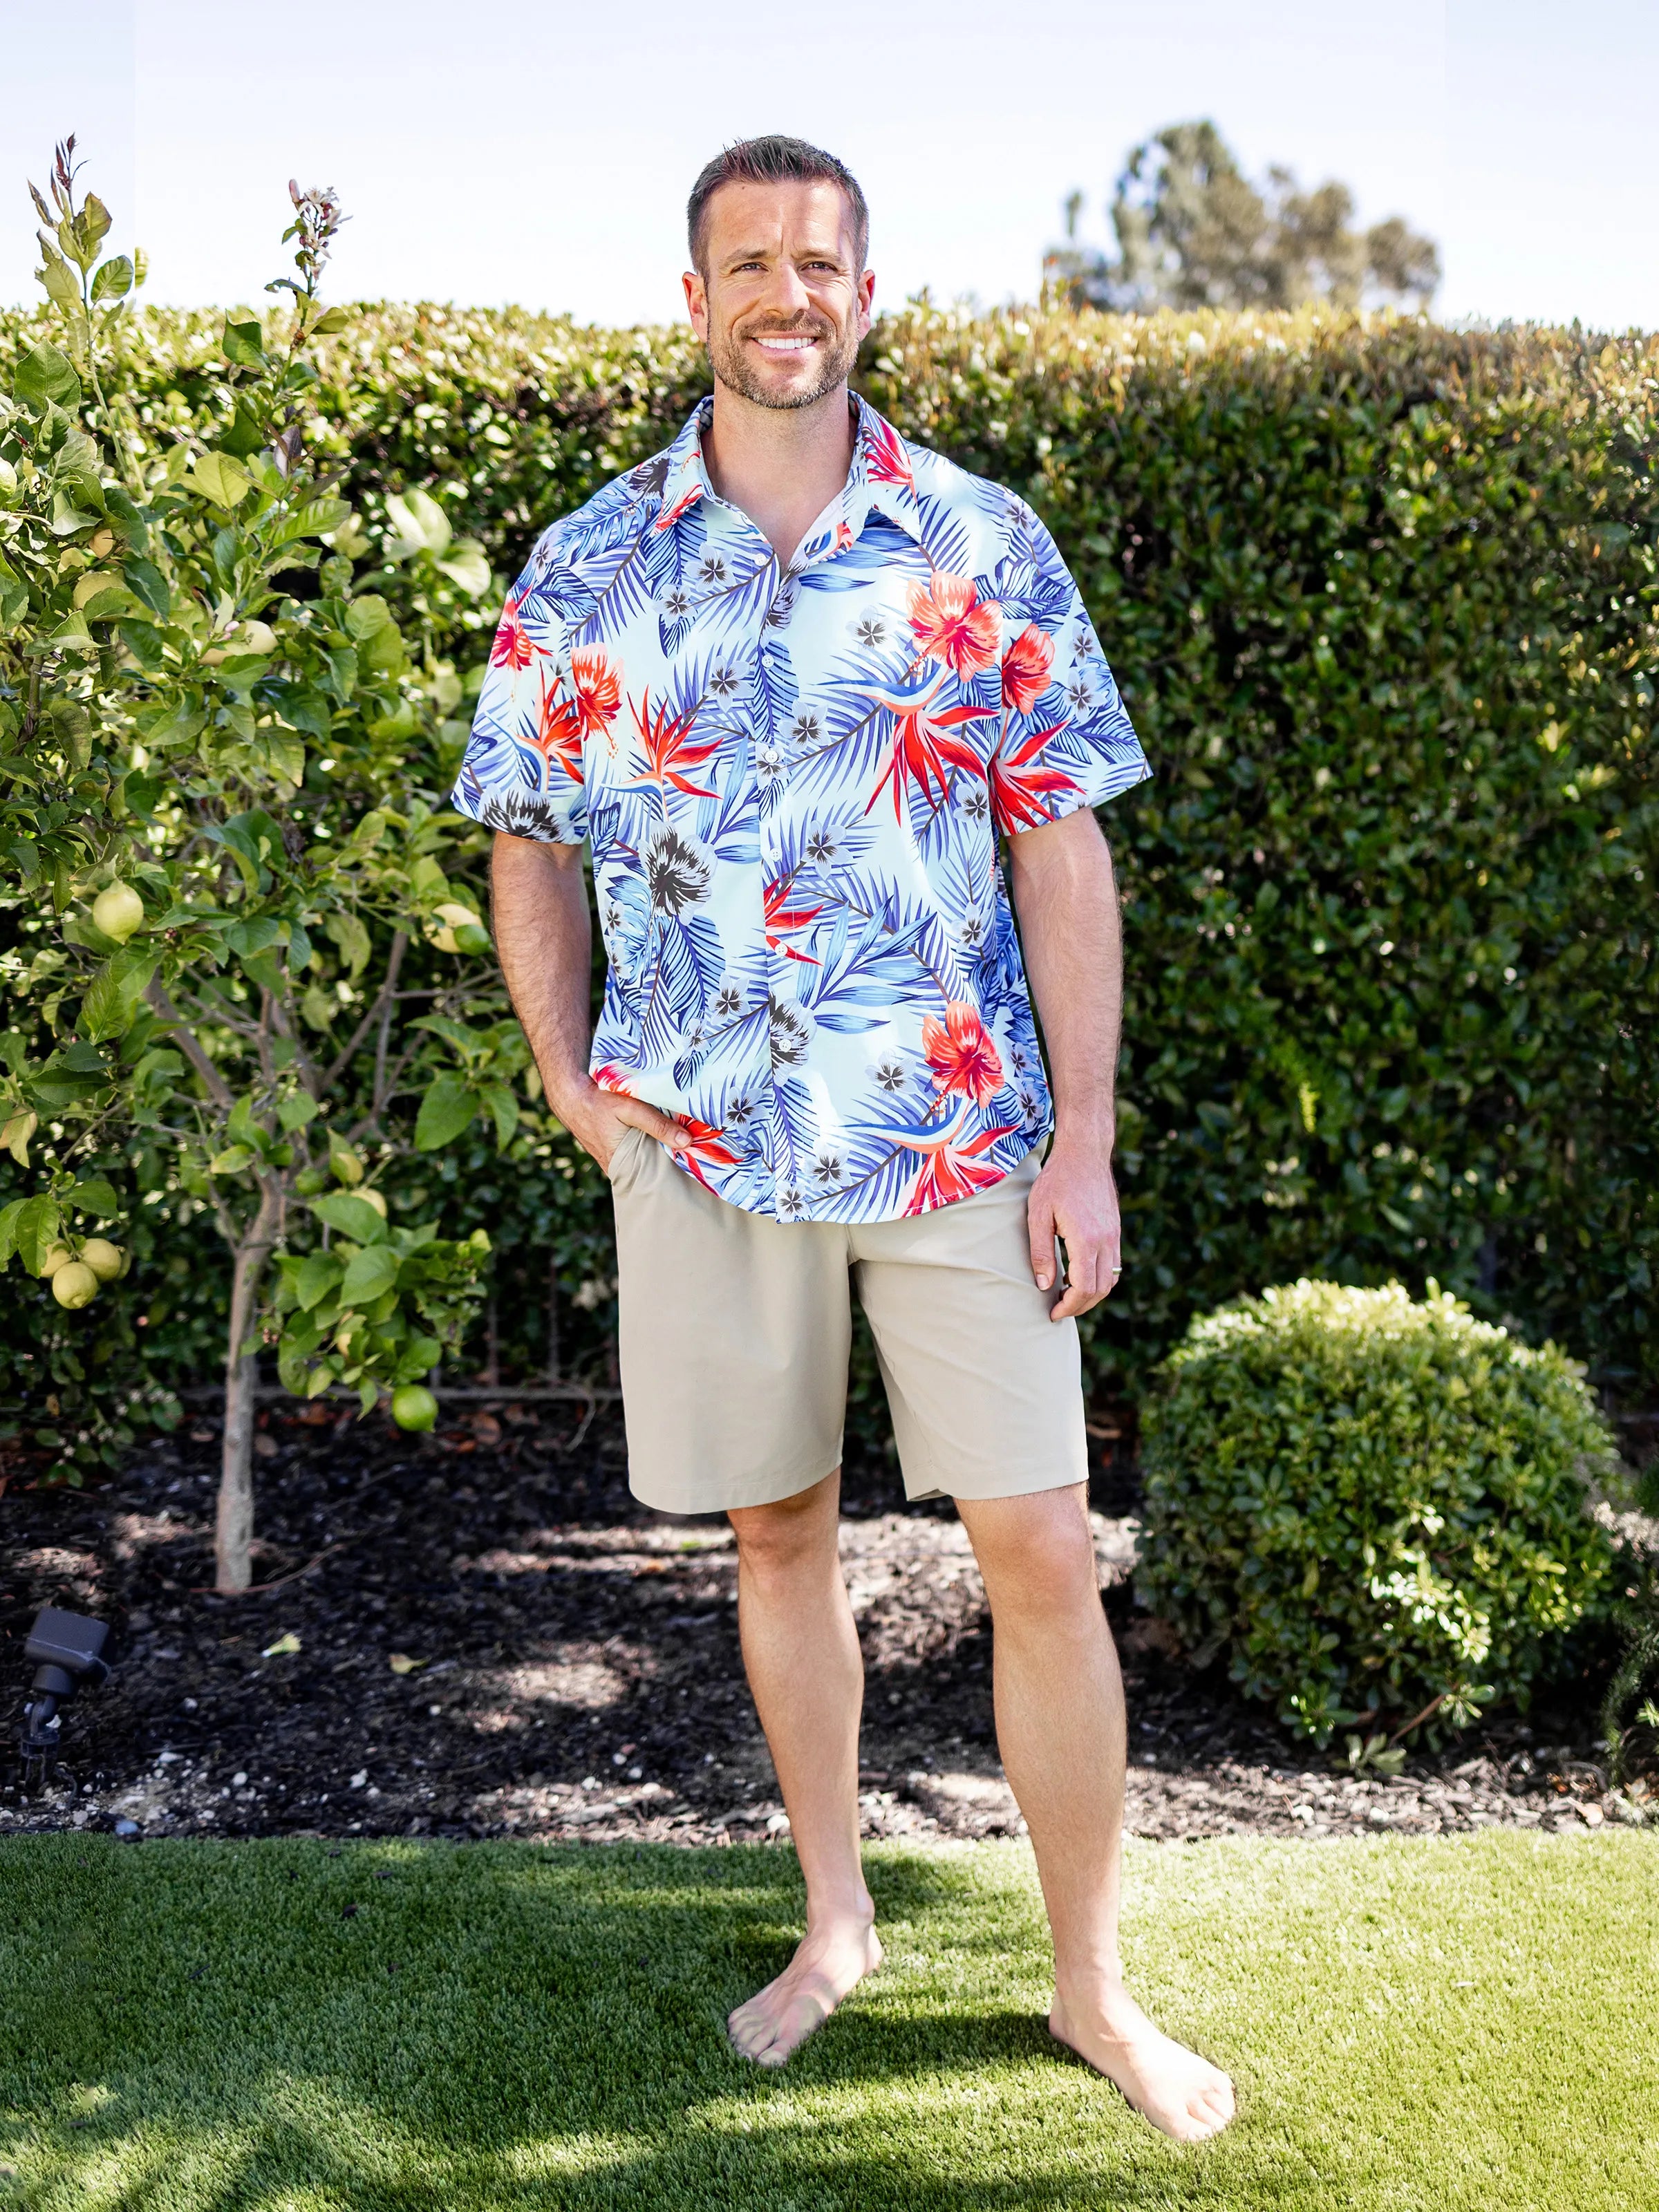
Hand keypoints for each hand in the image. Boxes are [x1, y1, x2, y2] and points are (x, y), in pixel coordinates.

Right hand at [554, 1077, 692, 1173]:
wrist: (571, 1095)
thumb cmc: (598, 1102)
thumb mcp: (630, 1109)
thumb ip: (657, 1124)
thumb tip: (687, 1142)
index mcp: (621, 1164)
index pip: (652, 1179)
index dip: (671, 1175)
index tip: (693, 1171)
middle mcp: (615, 1166)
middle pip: (647, 1172)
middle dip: (666, 1167)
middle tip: (692, 1161)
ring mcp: (611, 1159)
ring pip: (639, 1162)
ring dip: (655, 1156)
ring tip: (680, 1151)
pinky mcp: (609, 1150)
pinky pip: (631, 1155)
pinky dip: (644, 1149)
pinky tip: (659, 1141)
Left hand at [1027, 1135, 1120, 1320]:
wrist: (1084, 1154)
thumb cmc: (1056, 1181)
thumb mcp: (1038, 1215)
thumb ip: (1040, 1252)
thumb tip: (1044, 1286)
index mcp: (1086, 1238)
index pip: (1084, 1287)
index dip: (1069, 1306)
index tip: (1053, 1313)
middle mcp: (1106, 1240)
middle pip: (1101, 1289)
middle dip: (1080, 1306)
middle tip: (1059, 1310)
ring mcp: (1114, 1236)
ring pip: (1111, 1280)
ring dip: (1091, 1295)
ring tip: (1067, 1295)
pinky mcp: (1115, 1231)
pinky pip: (1114, 1265)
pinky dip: (1099, 1279)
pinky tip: (1078, 1275)